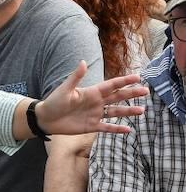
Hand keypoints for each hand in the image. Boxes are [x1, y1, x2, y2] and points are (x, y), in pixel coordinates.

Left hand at [33, 64, 148, 135]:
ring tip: (141, 110)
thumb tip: (83, 62)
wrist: (45, 119)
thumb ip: (75, 77)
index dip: (124, 81)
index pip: (111, 85)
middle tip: (146, 91)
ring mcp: (95, 114)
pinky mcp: (91, 126)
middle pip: (118, 97)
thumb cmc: (54, 102)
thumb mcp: (65, 89)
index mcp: (91, 92)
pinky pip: (107, 127)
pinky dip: (117, 129)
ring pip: (115, 112)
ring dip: (128, 111)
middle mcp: (96, 102)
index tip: (138, 76)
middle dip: (132, 94)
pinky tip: (128, 130)